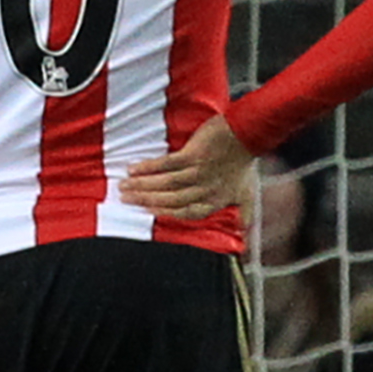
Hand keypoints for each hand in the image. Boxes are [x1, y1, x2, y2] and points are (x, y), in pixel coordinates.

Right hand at [121, 115, 254, 223]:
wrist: (248, 133)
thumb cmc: (245, 162)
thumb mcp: (247, 193)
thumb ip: (244, 214)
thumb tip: (245, 238)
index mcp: (215, 201)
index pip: (185, 213)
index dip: (164, 213)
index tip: (146, 210)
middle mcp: (205, 190)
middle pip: (170, 200)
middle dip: (145, 200)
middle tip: (125, 198)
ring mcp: (198, 172)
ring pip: (165, 184)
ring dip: (142, 185)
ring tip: (124, 185)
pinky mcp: (193, 155)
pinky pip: (166, 164)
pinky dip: (149, 168)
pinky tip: (134, 169)